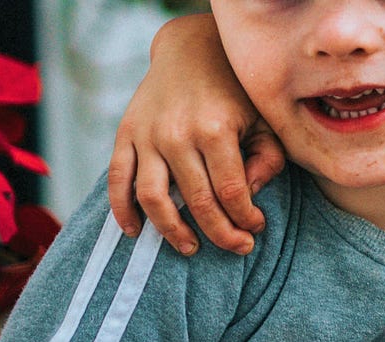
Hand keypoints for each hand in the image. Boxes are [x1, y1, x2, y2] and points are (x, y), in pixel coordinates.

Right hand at [107, 13, 284, 255]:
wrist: (192, 50)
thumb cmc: (236, 92)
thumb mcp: (264, 121)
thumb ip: (267, 160)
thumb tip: (249, 197)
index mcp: (216, 130)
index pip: (232, 192)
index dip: (246, 218)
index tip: (256, 229)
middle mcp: (178, 134)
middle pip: (198, 201)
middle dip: (221, 233)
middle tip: (237, 247)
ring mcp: (147, 135)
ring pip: (153, 198)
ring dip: (171, 231)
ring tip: (191, 248)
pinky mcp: (126, 134)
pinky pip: (117, 179)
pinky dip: (122, 210)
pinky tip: (134, 232)